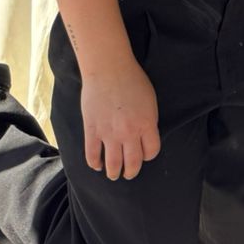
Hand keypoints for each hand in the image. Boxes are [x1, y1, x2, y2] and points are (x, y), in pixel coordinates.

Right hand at [80, 58, 160, 179]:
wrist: (108, 69)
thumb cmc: (132, 80)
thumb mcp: (149, 101)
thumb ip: (147, 120)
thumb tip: (144, 136)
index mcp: (147, 124)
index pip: (151, 151)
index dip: (148, 155)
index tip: (145, 155)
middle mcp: (129, 132)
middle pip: (133, 162)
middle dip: (131, 171)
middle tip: (129, 173)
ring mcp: (109, 133)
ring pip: (113, 164)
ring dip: (114, 173)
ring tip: (113, 174)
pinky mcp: (92, 131)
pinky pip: (92, 155)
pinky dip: (95, 163)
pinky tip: (97, 165)